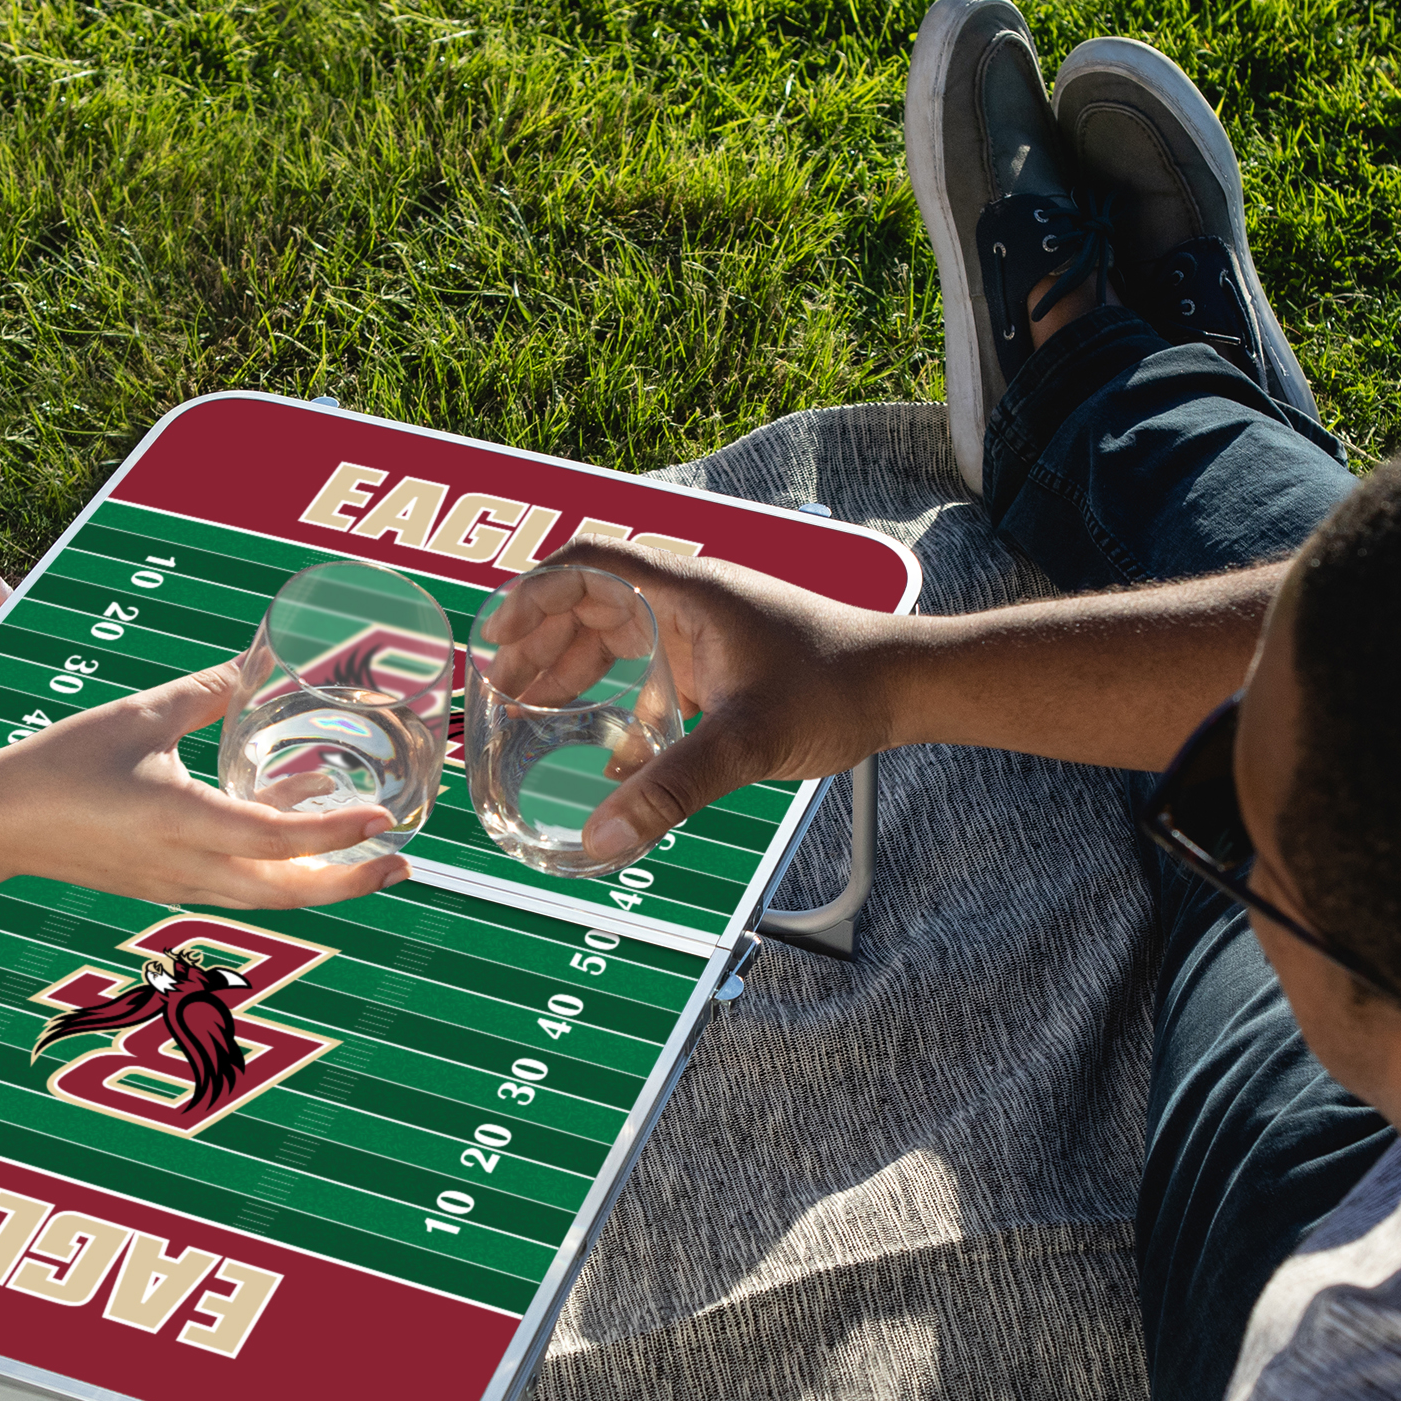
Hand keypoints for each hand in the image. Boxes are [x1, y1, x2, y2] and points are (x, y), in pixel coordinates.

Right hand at [0, 664, 408, 909]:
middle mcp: (187, 868)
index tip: (383, 818)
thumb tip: (260, 662)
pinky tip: (295, 829)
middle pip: (287, 892)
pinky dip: (278, 868)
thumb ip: (209, 693)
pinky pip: (239, 885)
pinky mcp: (167, 886)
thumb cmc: (62, 764)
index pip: (275, 839)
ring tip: (370, 852)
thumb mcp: (141, 716)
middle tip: (402, 863)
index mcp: (181, 823)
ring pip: (267, 894)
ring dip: (320, 878)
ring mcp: (178, 885)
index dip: (335, 832)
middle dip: (351, 882)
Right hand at [533, 542, 904, 864]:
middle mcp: (690, 602)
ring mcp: (706, 633)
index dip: (532, 594)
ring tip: (530, 712)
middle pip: (591, 604)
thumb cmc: (837, 687)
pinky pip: (653, 675)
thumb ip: (672, 787)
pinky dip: (621, 705)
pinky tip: (608, 757)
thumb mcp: (746, 741)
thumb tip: (601, 835)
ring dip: (574, 670)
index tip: (495, 635)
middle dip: (540, 641)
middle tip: (499, 688)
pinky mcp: (722, 666)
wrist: (905, 685)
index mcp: (687, 592)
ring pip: (620, 638)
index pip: (588, 565)